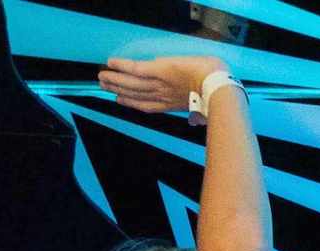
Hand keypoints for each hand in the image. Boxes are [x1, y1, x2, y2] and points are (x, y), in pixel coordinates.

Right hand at [98, 56, 221, 119]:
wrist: (218, 86)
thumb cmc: (217, 92)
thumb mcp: (206, 106)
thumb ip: (196, 111)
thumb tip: (196, 118)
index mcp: (174, 103)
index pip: (149, 104)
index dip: (133, 103)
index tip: (120, 100)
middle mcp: (163, 95)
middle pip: (137, 94)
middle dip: (119, 91)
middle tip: (104, 88)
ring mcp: (160, 83)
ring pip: (132, 83)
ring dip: (115, 80)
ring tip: (101, 78)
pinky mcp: (159, 70)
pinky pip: (136, 69)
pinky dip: (122, 67)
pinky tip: (110, 63)